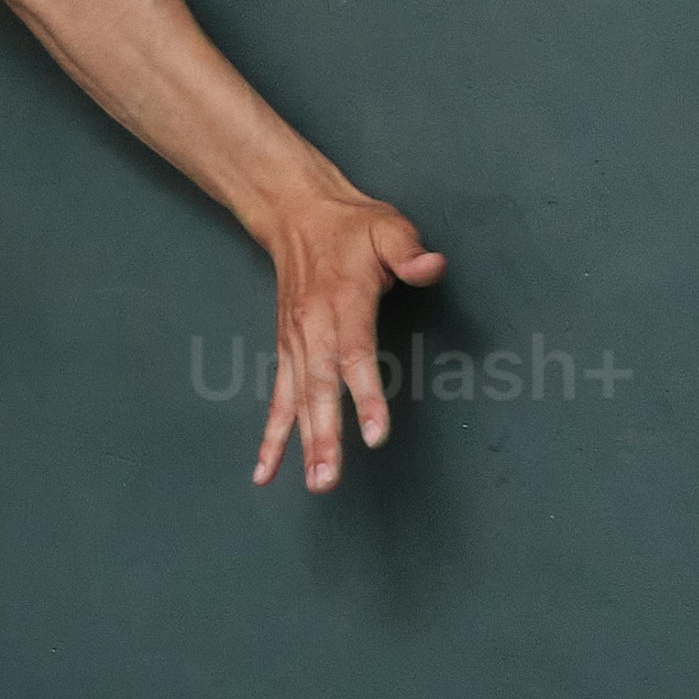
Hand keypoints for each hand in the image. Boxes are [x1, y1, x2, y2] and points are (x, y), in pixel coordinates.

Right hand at [251, 183, 445, 495]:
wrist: (297, 214)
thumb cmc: (351, 227)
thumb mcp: (387, 227)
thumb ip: (408, 251)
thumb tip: (433, 266)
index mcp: (343, 300)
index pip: (354, 354)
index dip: (365, 395)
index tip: (374, 434)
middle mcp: (314, 327)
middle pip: (319, 389)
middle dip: (325, 436)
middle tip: (330, 479)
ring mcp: (296, 343)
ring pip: (298, 401)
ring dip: (303, 444)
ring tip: (315, 483)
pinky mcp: (286, 352)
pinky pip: (278, 400)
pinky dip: (271, 437)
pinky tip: (266, 472)